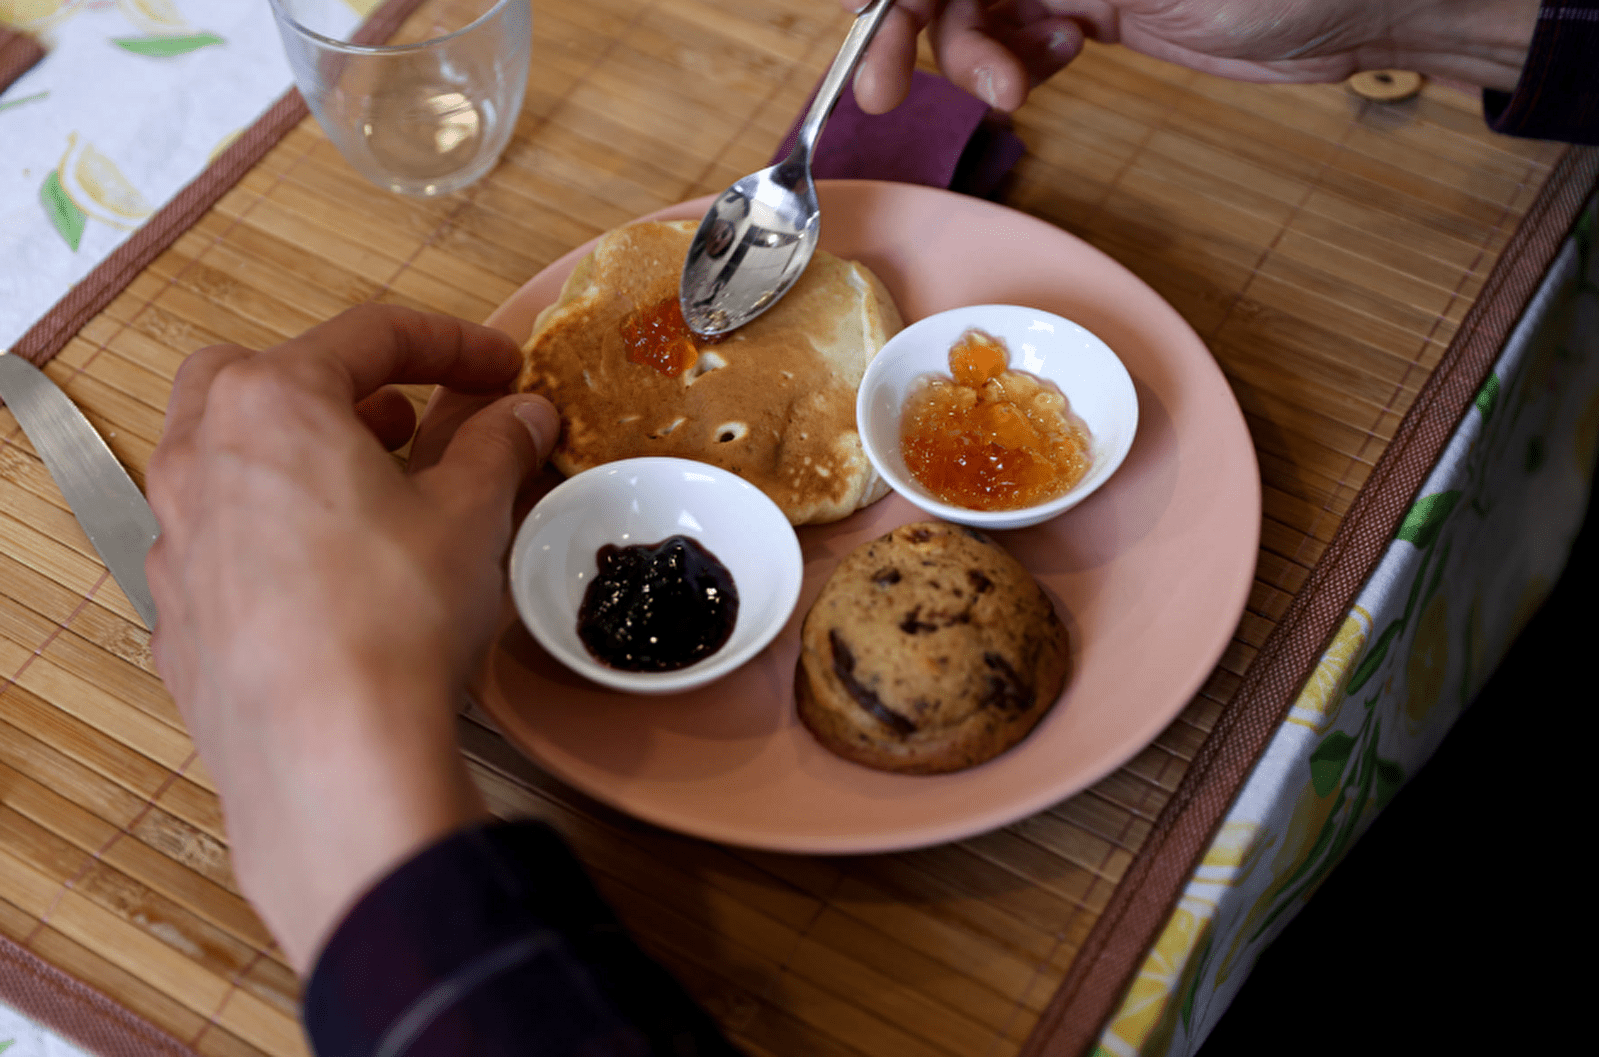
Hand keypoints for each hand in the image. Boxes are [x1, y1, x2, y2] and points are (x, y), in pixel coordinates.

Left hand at [144, 304, 558, 972]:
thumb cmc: (393, 617)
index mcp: (273, 403)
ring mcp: (177, 538)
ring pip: (223, 459)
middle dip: (335, 383)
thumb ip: (497, 445)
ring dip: (296, 457)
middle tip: (403, 420)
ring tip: (370, 496)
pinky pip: (219, 542)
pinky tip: (327, 577)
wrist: (328, 755)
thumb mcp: (472, 513)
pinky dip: (269, 533)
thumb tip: (522, 414)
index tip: (500, 368)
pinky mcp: (179, 616)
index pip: (370, 335)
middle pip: (258, 376)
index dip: (452, 343)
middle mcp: (201, 457)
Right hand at [849, 0, 1540, 113]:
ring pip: (974, 9)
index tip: (867, 32)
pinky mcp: (1098, 3)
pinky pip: (1019, 36)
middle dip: (912, 27)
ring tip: (1010, 93)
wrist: (1360, 2)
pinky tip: (1040, 74)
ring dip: (970, 59)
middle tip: (886, 93)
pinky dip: (1012, 64)